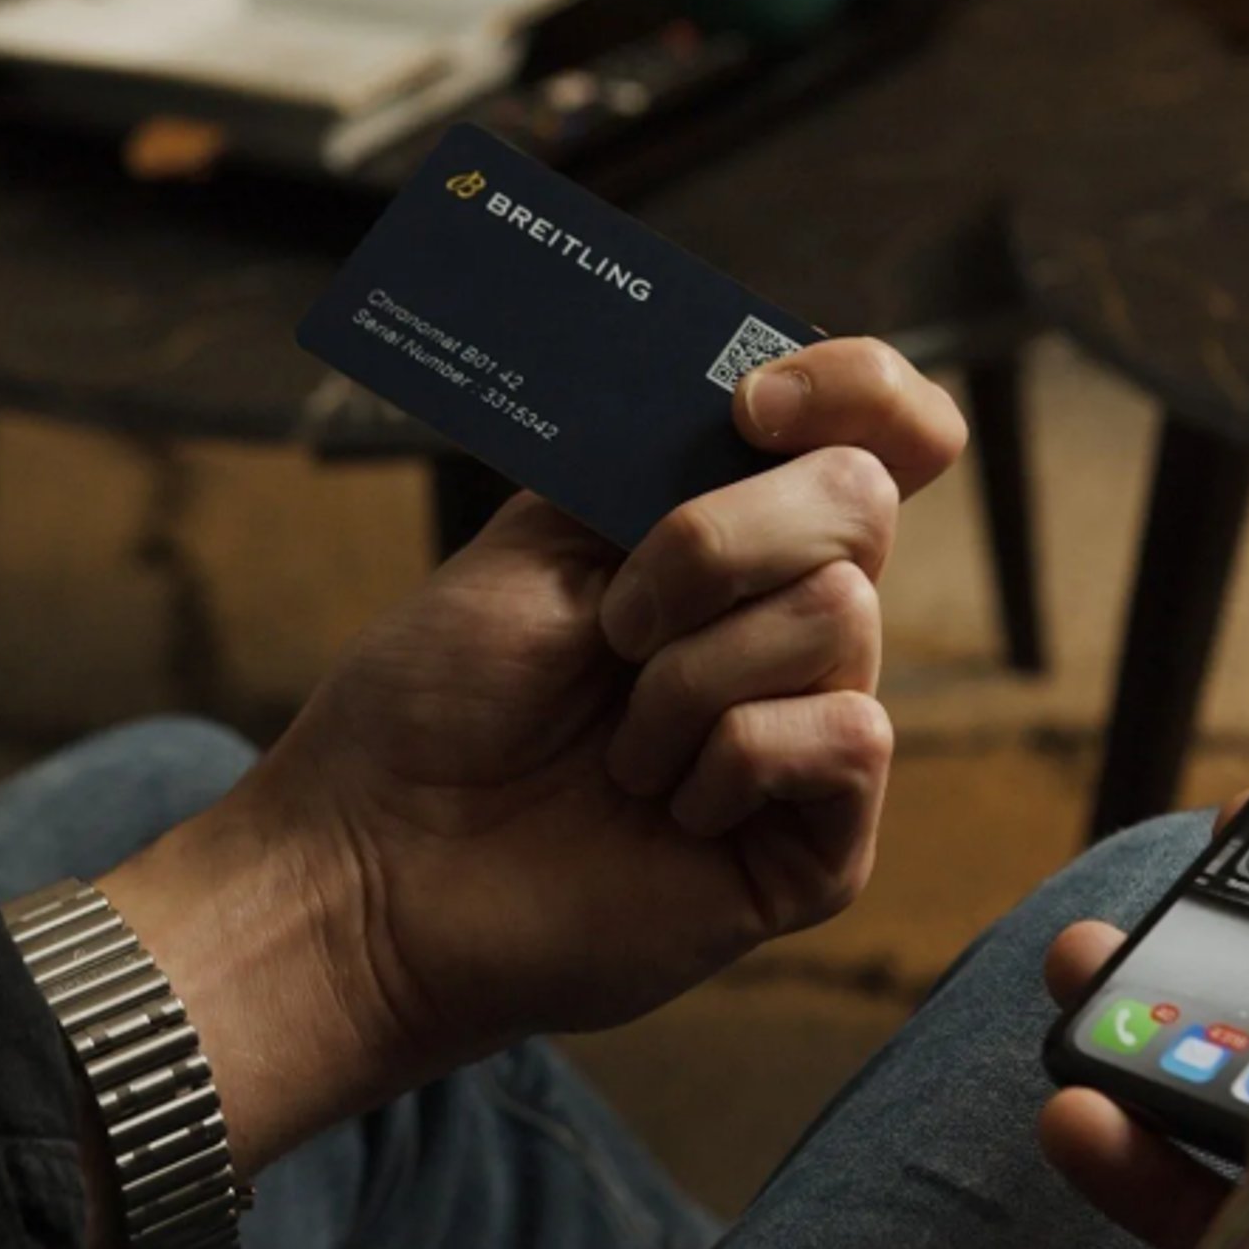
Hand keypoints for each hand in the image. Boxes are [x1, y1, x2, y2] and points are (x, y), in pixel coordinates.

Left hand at [103, 338, 964, 1172]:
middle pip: (860, 501)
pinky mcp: (822, 845)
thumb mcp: (540, 537)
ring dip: (689, 674)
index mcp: (731, 542)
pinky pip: (847, 738)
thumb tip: (767, 392)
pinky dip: (731, 757)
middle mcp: (788, 627)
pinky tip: (668, 809)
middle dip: (715, 541)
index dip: (855, 386)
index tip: (753, 406)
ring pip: (838, 615)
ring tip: (617, 748)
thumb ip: (662, 466)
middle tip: (613, 626)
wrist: (375, 862)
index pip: (874, 428)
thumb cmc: (439, 702)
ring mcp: (810, 734)